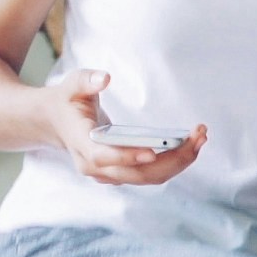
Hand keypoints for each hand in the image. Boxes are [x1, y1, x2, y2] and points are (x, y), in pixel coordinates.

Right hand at [47, 69, 206, 186]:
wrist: (56, 123)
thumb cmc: (67, 102)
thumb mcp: (72, 85)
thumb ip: (87, 80)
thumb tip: (105, 78)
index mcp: (81, 144)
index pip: (103, 156)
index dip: (127, 156)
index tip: (152, 152)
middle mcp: (94, 167)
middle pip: (136, 173)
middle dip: (170, 159)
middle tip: (197, 138)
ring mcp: (109, 174)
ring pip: (147, 178)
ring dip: (177, 162)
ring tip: (200, 139)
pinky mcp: (121, 174)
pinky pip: (150, 175)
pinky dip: (172, 163)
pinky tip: (190, 146)